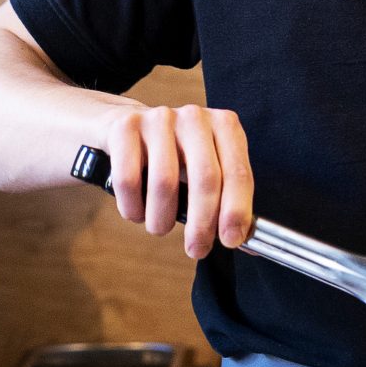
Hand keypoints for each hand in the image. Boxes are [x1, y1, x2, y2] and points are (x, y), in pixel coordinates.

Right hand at [103, 104, 253, 259]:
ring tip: (160, 226)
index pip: (237, 173)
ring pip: (164, 183)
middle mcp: (194, 117)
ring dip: (162, 220)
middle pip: (205, 179)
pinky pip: (128, 180)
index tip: (231, 239)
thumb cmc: (172, 155)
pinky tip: (137, 211)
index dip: (236, 210)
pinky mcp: (125, 128)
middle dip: (202, 224)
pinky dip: (133, 208)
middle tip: (197, 248)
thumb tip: (241, 240)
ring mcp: (158, 119)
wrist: (124, 125)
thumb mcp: (205, 168)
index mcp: (224, 126)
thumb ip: (225, 199)